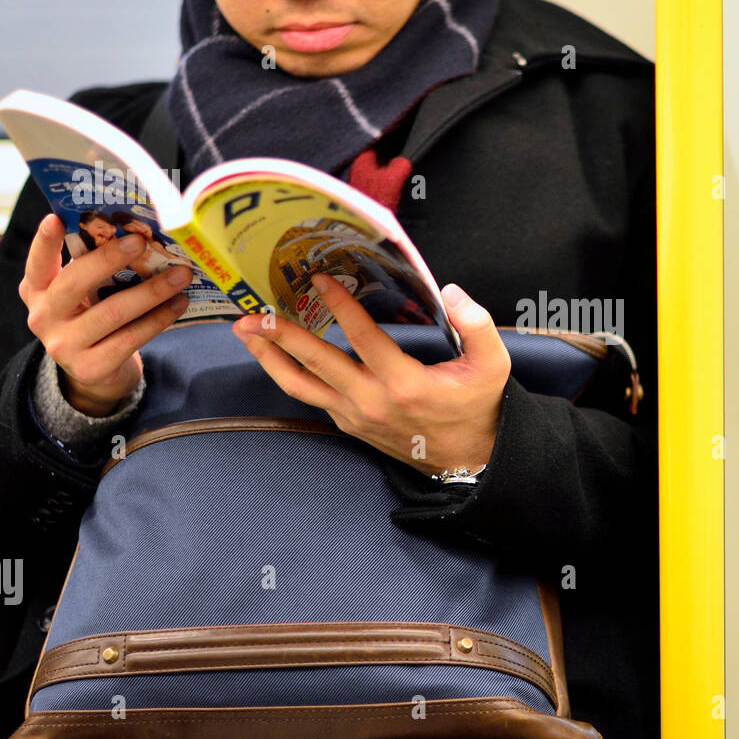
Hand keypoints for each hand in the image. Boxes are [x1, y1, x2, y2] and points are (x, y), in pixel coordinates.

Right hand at [20, 213, 190, 415]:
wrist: (95, 371)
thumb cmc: (93, 317)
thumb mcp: (83, 293)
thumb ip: (93, 269)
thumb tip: (135, 233)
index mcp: (38, 291)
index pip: (37, 263)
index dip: (44, 242)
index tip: (56, 218)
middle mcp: (43, 317)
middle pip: (75, 283)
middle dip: (110, 259)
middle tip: (141, 241)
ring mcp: (64, 346)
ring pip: (113, 312)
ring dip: (152, 291)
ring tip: (181, 275)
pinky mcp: (91, 368)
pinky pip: (131, 338)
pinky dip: (159, 318)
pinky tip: (179, 303)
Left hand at [231, 275, 510, 475]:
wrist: (469, 459)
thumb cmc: (478, 406)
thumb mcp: (492, 364)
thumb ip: (477, 324)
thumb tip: (450, 292)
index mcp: (405, 384)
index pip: (362, 338)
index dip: (340, 306)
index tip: (320, 280)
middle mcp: (372, 402)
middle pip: (316, 363)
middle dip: (281, 335)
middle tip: (254, 313)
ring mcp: (356, 416)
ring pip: (301, 386)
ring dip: (270, 357)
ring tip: (246, 333)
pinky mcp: (350, 424)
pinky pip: (311, 397)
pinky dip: (288, 373)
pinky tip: (275, 355)